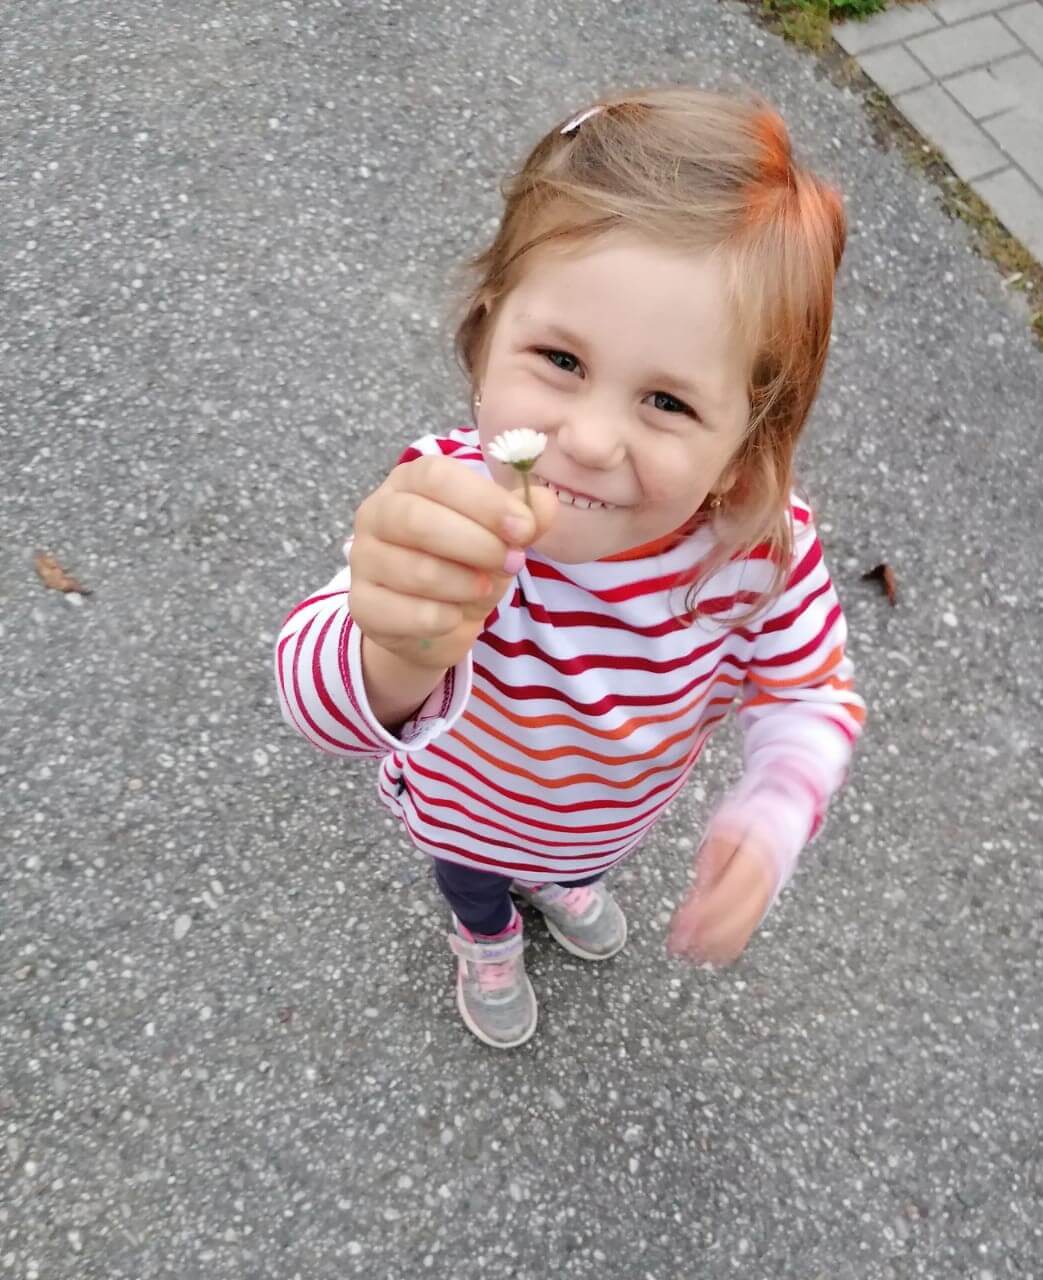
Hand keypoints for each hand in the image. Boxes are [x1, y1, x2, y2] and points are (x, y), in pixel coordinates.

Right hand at [350, 454, 557, 670]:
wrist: (436, 622)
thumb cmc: (467, 565)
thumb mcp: (501, 538)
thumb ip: (525, 519)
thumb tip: (546, 503)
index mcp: (410, 482)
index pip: (437, 476)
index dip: (484, 502)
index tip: (524, 529)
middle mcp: (377, 513)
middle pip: (417, 519)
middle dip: (476, 545)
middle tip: (513, 563)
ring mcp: (363, 559)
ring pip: (414, 569)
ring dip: (464, 584)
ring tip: (484, 589)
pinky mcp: (361, 604)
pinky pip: (402, 612)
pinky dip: (440, 618)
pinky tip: (454, 616)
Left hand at [667, 819, 776, 965]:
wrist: (777, 824)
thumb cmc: (744, 825)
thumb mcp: (723, 832)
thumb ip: (712, 861)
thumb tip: (700, 888)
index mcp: (756, 862)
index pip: (727, 896)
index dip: (702, 914)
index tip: (679, 924)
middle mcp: (765, 885)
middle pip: (736, 920)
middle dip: (705, 936)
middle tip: (677, 944)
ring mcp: (765, 898)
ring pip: (742, 931)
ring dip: (713, 946)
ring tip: (684, 952)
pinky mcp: (761, 907)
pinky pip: (746, 932)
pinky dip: (725, 946)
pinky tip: (704, 953)